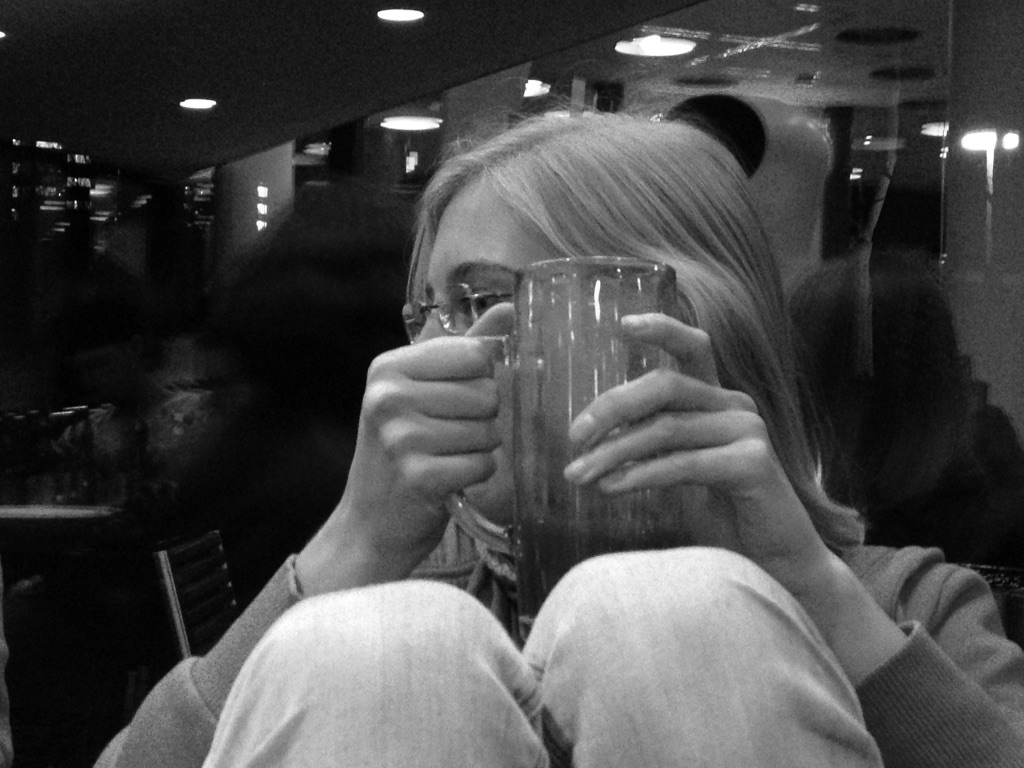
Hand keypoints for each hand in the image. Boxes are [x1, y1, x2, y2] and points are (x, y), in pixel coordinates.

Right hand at [297, 305, 513, 593]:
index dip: (480, 380)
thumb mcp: (421, 391)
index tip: (453, 399)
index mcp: (388, 367)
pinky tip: (448, 478)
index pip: (475, 355)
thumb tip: (509, 308)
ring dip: (479, 448)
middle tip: (448, 436)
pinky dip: (475, 475)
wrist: (370, 524)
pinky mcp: (419, 477)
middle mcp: (388, 397)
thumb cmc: (402, 451)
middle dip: (482, 419)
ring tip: (446, 456)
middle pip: (487, 393)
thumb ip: (466, 348)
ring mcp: (400, 438)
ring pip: (489, 430)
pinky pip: (484, 464)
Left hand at [562, 312, 832, 600]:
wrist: (775, 561)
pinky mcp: (753, 464)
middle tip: (573, 437)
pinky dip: (641, 475)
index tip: (621, 326)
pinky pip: (684, 463)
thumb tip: (590, 438)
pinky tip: (611, 488)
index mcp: (716, 399)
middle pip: (663, 386)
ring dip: (614, 452)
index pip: (693, 347)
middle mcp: (735, 405)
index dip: (662, 329)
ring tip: (578, 476)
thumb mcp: (678, 468)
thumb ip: (650, 443)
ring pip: (666, 428)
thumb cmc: (723, 513)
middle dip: (611, 408)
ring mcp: (748, 431)